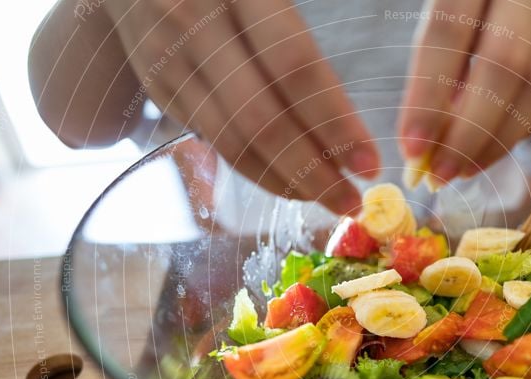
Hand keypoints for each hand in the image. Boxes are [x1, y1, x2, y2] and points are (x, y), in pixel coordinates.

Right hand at [104, 0, 378, 213]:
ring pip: (234, 140)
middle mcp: (198, 24)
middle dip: (313, 171)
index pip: (296, 68)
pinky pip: (215, 141)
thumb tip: (343, 134)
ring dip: (287, 181)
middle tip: (351, 201)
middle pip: (263, 118)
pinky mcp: (160, 87)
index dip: (336, 123)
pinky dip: (258, 170)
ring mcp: (171, 60)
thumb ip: (295, 52)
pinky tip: (290, 182)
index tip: (369, 164)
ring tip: (327, 198)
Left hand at [398, 0, 530, 187]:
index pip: (449, 27)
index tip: (411, 148)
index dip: (428, 92)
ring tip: (463, 168)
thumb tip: (421, 147)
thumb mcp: (454, 29)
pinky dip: (524, 129)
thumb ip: (440, 74)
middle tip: (440, 175)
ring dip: (498, 138)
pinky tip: (494, 149)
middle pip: (504, 61)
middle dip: (469, 130)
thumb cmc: (481, 19)